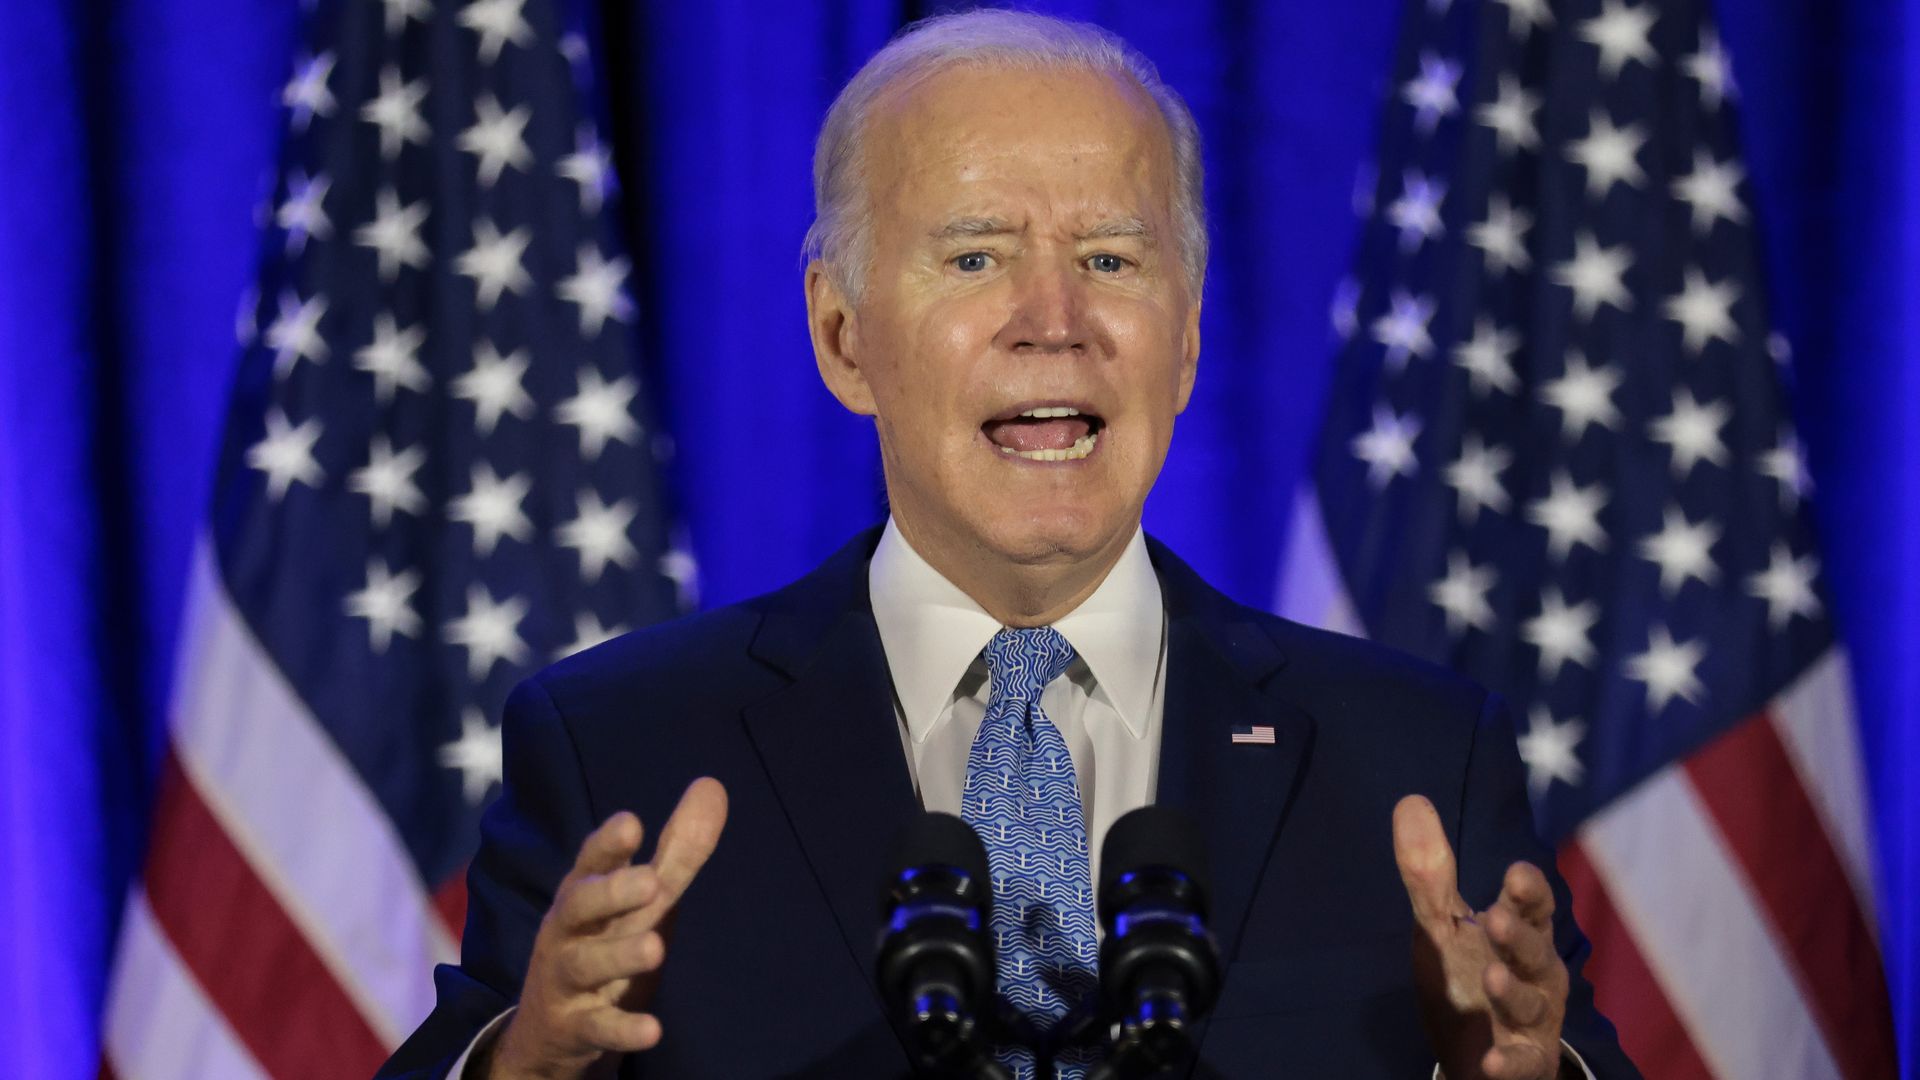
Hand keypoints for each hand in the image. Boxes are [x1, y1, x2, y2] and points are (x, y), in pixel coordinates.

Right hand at [485, 778, 728, 1079]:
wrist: (550, 1029)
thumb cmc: (605, 941)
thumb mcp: (642, 899)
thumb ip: (678, 850)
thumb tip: (713, 785)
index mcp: (584, 892)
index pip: (591, 861)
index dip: (608, 844)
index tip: (631, 823)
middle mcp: (569, 930)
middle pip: (580, 905)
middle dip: (611, 892)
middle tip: (651, 882)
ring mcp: (567, 980)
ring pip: (586, 964)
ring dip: (618, 956)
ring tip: (654, 949)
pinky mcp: (575, 1026)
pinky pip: (597, 1028)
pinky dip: (621, 1029)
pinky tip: (652, 1030)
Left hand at [1392, 795, 1568, 1079]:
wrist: (1476, 1054)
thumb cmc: (1467, 976)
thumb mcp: (1442, 926)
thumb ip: (1429, 875)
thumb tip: (1410, 801)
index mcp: (1520, 932)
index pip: (1531, 905)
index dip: (1528, 891)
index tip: (1516, 872)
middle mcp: (1536, 973)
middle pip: (1534, 950)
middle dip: (1519, 935)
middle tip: (1497, 917)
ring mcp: (1533, 1020)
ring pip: (1531, 1004)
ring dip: (1513, 991)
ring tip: (1492, 975)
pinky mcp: (1525, 1061)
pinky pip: (1523, 1063)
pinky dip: (1511, 1062)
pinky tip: (1495, 1060)